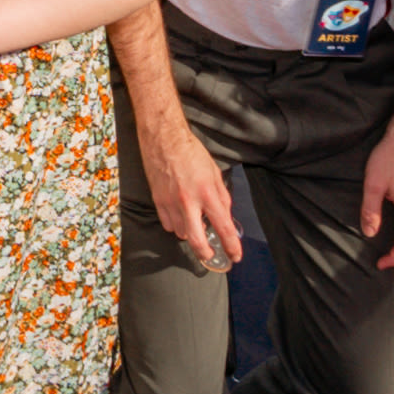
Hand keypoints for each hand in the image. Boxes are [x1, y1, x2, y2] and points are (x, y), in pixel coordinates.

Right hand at [139, 123, 240, 268]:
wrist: (164, 139)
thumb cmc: (191, 152)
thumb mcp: (214, 173)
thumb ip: (222, 197)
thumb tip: (225, 216)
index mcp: (207, 193)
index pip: (223, 226)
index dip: (232, 246)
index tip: (236, 255)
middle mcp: (188, 201)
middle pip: (197, 240)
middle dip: (206, 253)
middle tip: (211, 254)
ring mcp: (170, 203)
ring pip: (180, 233)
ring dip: (190, 233)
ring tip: (195, 223)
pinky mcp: (157, 201)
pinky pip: (167, 224)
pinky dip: (176, 225)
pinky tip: (180, 216)